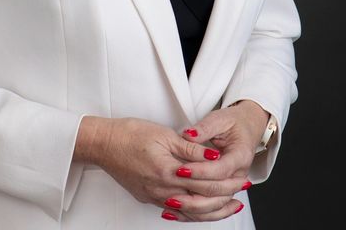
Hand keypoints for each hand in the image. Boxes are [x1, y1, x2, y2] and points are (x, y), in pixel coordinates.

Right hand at [74, 116, 247, 219]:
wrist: (103, 145)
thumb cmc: (130, 134)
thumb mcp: (163, 134)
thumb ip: (190, 147)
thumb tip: (213, 154)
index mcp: (168, 171)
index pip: (205, 180)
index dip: (226, 179)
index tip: (241, 176)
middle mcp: (163, 189)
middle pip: (201, 199)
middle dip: (225, 196)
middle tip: (242, 190)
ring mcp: (155, 197)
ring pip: (190, 211)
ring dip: (213, 210)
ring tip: (230, 206)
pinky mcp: (149, 198)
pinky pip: (176, 211)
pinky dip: (193, 213)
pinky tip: (201, 210)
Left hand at [158, 101, 268, 221]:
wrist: (246, 128)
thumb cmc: (233, 123)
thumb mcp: (219, 119)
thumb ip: (204, 128)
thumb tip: (188, 135)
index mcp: (240, 155)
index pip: (220, 169)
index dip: (200, 171)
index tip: (180, 169)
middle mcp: (239, 175)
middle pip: (218, 192)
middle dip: (193, 193)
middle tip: (171, 192)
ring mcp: (233, 185)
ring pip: (215, 205)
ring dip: (192, 208)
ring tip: (170, 204)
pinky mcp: (225, 191)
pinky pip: (211, 207)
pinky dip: (194, 212)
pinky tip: (176, 212)